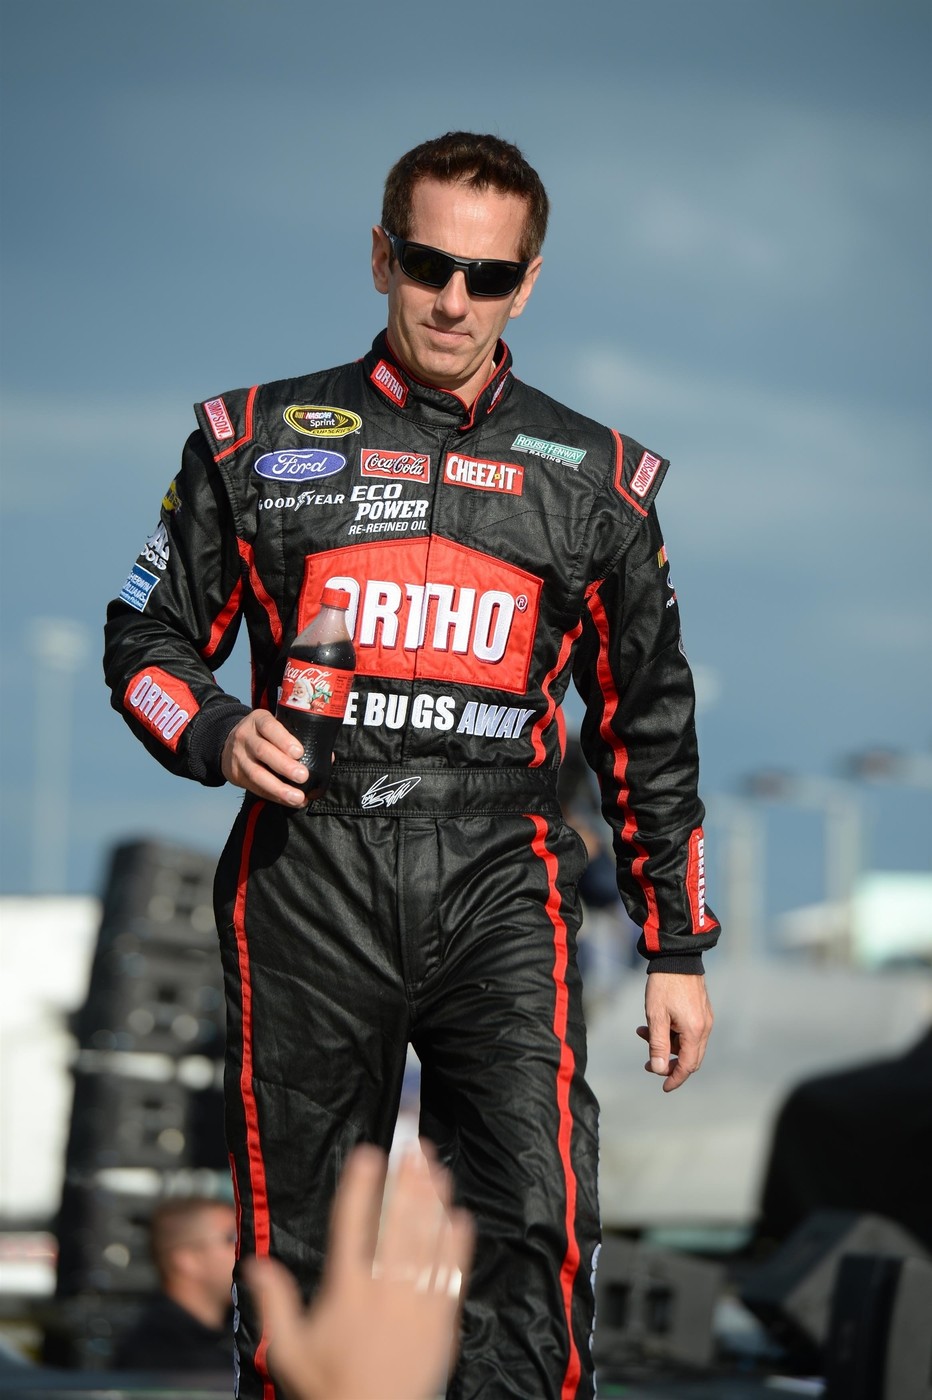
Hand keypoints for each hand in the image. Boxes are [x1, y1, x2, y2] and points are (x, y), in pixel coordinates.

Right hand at [221, 709, 309, 805]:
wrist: (227, 743)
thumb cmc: (262, 734)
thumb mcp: (274, 726)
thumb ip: (297, 736)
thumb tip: (327, 757)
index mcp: (258, 720)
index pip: (269, 726)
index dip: (284, 740)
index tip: (300, 752)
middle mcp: (245, 737)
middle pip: (263, 751)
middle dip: (284, 766)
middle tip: (303, 776)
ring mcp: (239, 757)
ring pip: (256, 774)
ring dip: (278, 788)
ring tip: (297, 797)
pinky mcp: (236, 775)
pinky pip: (255, 788)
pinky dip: (274, 797)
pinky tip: (288, 801)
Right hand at [246, 1143, 473, 1399]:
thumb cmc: (328, 1388)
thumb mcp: (289, 1351)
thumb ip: (274, 1303)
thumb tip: (253, 1262)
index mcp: (347, 1293)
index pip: (352, 1227)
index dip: (360, 1187)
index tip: (367, 1154)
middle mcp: (385, 1293)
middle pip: (398, 1225)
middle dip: (407, 1182)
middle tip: (415, 1148)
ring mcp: (417, 1306)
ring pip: (429, 1242)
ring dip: (434, 1202)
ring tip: (437, 1169)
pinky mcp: (442, 1323)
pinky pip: (453, 1274)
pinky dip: (457, 1245)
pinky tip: (460, 1217)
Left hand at [637, 973, 712, 1091]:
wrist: (676, 957)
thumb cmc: (664, 985)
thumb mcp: (656, 1016)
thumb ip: (657, 1045)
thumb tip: (659, 1069)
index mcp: (694, 1031)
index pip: (688, 1065)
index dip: (675, 1078)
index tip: (664, 1088)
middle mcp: (704, 1027)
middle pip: (690, 1057)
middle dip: (668, 1062)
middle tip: (647, 1062)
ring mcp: (705, 1019)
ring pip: (687, 1044)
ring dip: (666, 1044)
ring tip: (642, 1032)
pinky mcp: (701, 1011)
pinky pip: (688, 1032)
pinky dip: (672, 1033)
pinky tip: (654, 1024)